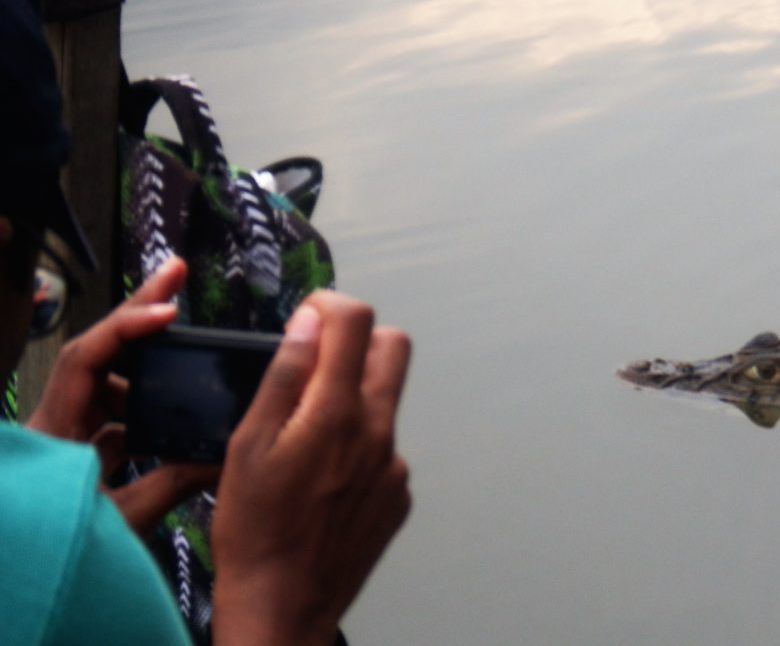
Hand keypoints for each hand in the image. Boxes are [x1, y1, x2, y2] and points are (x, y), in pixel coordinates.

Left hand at [27, 257, 218, 530]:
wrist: (24, 579)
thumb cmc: (58, 550)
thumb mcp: (122, 520)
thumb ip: (172, 481)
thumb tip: (225, 454)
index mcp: (55, 431)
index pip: (87, 358)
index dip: (128, 328)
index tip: (170, 312)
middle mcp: (56, 421)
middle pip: (98, 352)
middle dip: (139, 314)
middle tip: (176, 274)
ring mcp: (65, 434)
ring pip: (106, 382)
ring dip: (146, 362)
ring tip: (184, 337)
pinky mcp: (76, 451)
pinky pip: (112, 413)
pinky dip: (143, 404)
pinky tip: (173, 410)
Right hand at [211, 292, 411, 645]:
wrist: (285, 604)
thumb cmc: (255, 531)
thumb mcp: (248, 445)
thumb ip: (283, 377)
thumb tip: (307, 324)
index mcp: (337, 413)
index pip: (358, 321)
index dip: (330, 306)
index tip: (306, 320)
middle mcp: (378, 433)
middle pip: (394, 348)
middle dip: (357, 340)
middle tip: (315, 363)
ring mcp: (395, 465)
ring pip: (385, 402)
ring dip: (353, 399)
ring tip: (306, 439)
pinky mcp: (399, 493)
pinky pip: (384, 448)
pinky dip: (358, 445)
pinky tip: (321, 479)